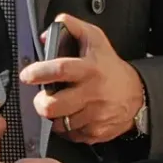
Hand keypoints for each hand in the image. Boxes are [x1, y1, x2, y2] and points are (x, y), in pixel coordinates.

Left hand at [21, 14, 144, 144]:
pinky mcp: (95, 133)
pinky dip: (66, 127)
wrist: (136, 94)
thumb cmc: (109, 66)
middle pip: (53, 106)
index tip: (27, 75)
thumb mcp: (94, 38)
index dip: (38, 72)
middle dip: (40, 103)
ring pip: (58, 124)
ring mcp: (94, 116)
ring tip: (62, 105)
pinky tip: (73, 115)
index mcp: (89, 68)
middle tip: (43, 98)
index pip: (59, 69)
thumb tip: (45, 36)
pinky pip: (69, 135)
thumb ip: (71, 28)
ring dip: (55, 116)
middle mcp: (92, 93)